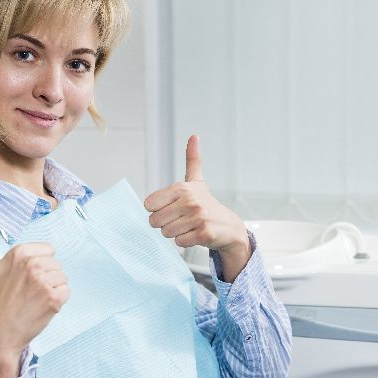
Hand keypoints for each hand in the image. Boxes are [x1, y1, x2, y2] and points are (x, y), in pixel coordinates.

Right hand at [0, 222, 69, 377]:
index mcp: (19, 253)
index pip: (48, 250)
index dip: (40, 265)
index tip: (25, 278)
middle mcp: (32, 264)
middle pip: (56, 265)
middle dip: (46, 278)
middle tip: (28, 292)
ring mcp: (43, 281)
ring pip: (62, 278)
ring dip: (53, 290)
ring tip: (34, 299)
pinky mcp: (53, 298)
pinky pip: (66, 292)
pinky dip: (58, 301)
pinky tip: (42, 307)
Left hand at [144, 135, 250, 278]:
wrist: (229, 226)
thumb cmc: (207, 204)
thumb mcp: (197, 181)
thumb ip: (192, 159)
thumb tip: (194, 136)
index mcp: (182, 188)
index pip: (148, 205)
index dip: (157, 210)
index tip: (172, 208)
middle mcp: (190, 200)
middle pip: (155, 221)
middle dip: (165, 224)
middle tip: (181, 219)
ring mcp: (198, 217)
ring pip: (166, 233)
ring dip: (176, 233)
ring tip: (189, 226)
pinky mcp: (203, 233)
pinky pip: (179, 242)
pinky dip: (186, 241)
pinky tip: (196, 234)